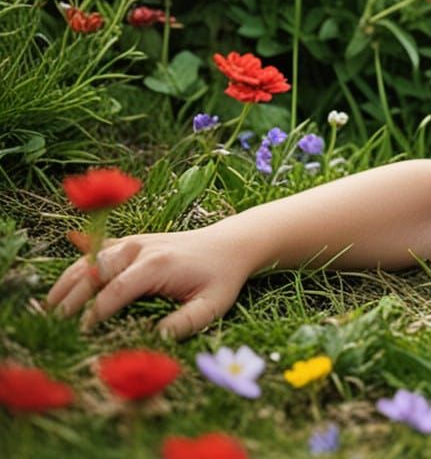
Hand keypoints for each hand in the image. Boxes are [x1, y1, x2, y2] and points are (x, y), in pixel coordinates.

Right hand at [46, 227, 253, 338]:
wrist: (230, 244)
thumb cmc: (221, 278)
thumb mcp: (212, 305)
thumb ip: (185, 323)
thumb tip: (157, 338)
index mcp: (158, 265)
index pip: (116, 290)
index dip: (96, 312)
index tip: (81, 332)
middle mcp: (140, 249)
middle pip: (95, 272)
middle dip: (72, 297)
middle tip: (54, 323)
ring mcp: (134, 242)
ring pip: (91, 259)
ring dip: (68, 280)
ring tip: (50, 305)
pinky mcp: (132, 241)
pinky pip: (99, 249)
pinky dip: (80, 260)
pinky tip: (64, 273)